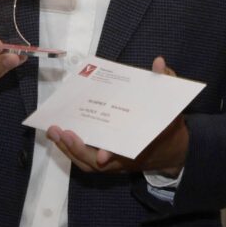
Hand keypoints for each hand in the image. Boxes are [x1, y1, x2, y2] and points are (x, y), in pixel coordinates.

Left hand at [48, 57, 188, 174]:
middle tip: (62, 132)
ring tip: (54, 132)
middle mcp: (125, 159)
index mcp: (142, 145)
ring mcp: (114, 163)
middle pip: (98, 163)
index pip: (126, 153)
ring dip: (69, 150)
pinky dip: (71, 150)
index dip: (113, 154)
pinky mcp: (105, 162)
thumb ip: (165, 82)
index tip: (103, 156)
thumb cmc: (167, 125)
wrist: (170, 150)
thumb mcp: (171, 103)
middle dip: (79, 149)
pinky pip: (86, 160)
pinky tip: (59, 135)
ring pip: (88, 163)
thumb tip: (158, 63)